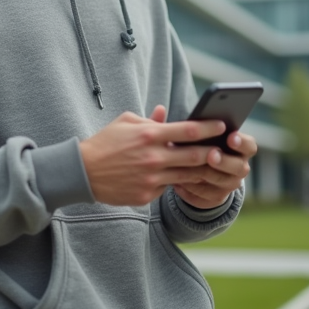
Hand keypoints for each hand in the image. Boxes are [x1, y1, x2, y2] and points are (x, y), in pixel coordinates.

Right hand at [79, 108, 226, 205]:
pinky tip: (181, 176)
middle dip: (214, 152)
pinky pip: (168, 187)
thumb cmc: (105, 143)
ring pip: (187, 175)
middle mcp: (153, 158)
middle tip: (224, 148)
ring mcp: (151, 179)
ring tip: (211, 164)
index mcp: (149, 135)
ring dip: (201, 170)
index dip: (209, 128)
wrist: (83, 172)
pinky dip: (175, 181)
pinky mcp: (147, 195)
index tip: (222, 126)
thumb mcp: (126, 122)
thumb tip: (165, 112)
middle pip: (196, 156)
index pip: (188, 131)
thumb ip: (149, 118)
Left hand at [155, 105, 254, 209]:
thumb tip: (158, 109)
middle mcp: (240, 166)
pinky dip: (193, 189)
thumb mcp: (193, 132)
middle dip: (224, 161)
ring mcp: (230, 184)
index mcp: (240, 147)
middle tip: (211, 155)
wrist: (196, 170)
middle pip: (239, 167)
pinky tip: (178, 182)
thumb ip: (182, 124)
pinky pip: (207, 196)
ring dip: (206, 175)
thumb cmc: (194, 143)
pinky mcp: (216, 198)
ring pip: (222, 182)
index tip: (230, 137)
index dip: (241, 142)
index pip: (250, 145)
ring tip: (190, 168)